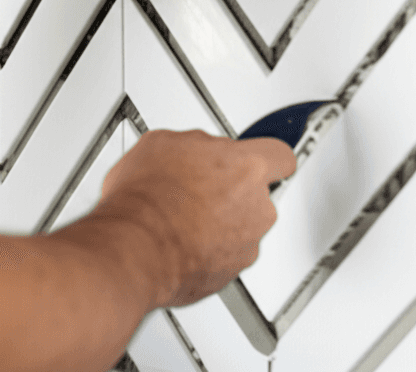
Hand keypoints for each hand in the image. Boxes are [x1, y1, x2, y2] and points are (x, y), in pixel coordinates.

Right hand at [92, 129, 296, 308]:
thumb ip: (197, 145)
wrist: (133, 248)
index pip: (281, 156)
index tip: (261, 160)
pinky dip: (213, 250)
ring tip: (187, 220)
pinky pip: (230, 255)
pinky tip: (185, 242)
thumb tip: (196, 149)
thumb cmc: (145, 200)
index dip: (268, 158)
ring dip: (224, 223)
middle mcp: (257, 206)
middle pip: (260, 194)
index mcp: (246, 166)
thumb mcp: (162, 144)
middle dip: (236, 193)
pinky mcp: (233, 271)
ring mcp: (248, 241)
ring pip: (245, 227)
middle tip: (204, 191)